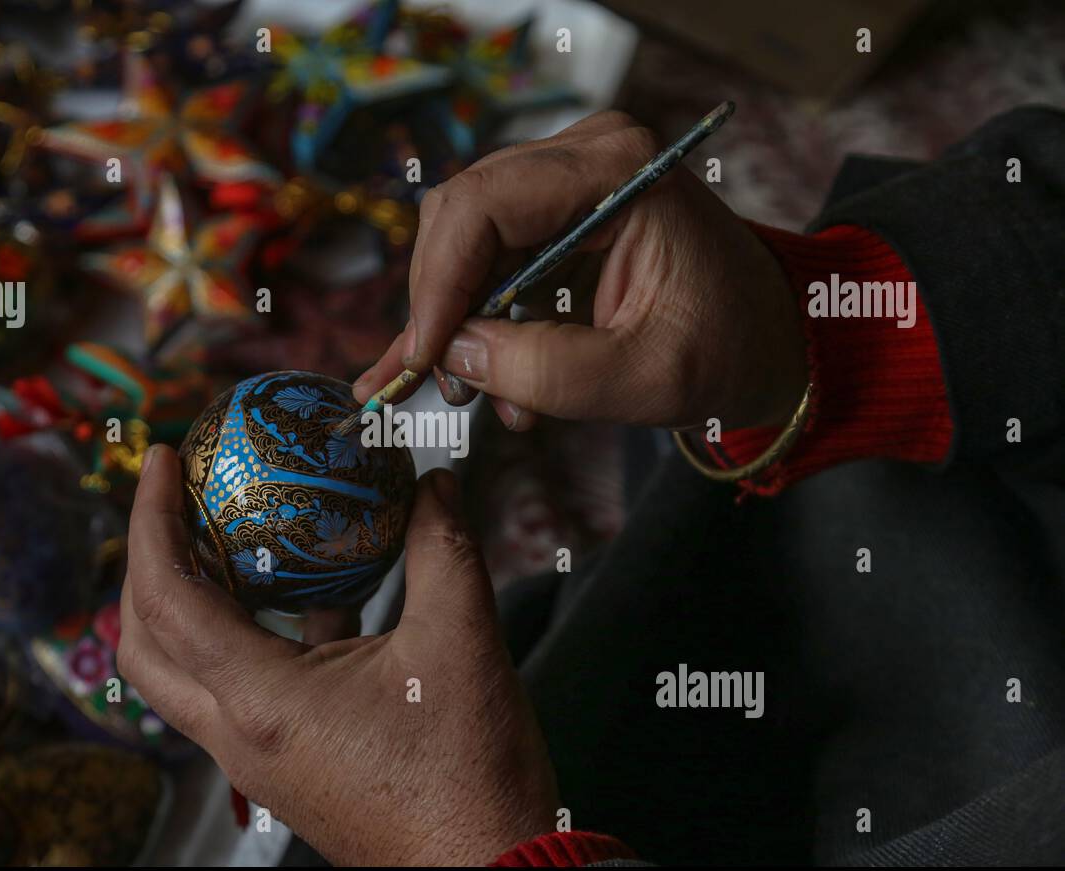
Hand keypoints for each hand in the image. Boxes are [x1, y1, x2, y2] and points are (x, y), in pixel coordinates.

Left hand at [117, 446, 559, 865]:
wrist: (488, 866)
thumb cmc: (468, 773)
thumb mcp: (461, 641)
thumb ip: (442, 548)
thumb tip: (434, 485)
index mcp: (261, 700)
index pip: (166, 596)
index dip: (151, 518)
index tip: (161, 458)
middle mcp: (238, 733)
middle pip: (144, 643)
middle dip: (145, 563)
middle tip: (174, 501)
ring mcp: (257, 755)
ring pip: (184, 670)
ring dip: (188, 600)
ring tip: (227, 537)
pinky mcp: (285, 762)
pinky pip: (238, 687)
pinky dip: (249, 634)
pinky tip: (311, 596)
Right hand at [352, 110, 807, 431]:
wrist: (767, 336)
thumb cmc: (726, 349)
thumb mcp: (642, 379)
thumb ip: (547, 371)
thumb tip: (454, 356)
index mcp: (618, 171)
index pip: (483, 206)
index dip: (438, 283)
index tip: (425, 357)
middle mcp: (585, 155)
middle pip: (461, 217)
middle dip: (440, 306)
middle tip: (439, 384)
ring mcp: (568, 176)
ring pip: (463, 240)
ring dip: (457, 319)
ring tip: (477, 393)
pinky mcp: (557, 209)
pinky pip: (487, 255)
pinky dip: (475, 316)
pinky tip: (479, 373)